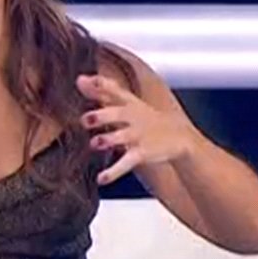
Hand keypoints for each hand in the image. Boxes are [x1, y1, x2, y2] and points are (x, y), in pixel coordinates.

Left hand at [78, 73, 198, 185]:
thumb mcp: (128, 103)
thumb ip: (102, 92)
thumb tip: (79, 79)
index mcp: (129, 103)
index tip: (87, 80)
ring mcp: (138, 136)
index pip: (115, 90)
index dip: (101, 85)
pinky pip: (126, 163)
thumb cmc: (146, 119)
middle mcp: (133, 117)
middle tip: (85, 120)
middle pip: (118, 113)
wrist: (179, 137)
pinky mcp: (142, 153)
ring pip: (122, 137)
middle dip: (102, 116)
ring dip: (108, 140)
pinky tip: (101, 179)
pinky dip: (114, 172)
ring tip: (95, 144)